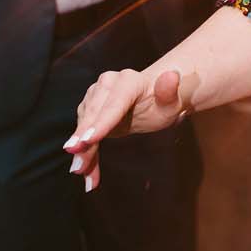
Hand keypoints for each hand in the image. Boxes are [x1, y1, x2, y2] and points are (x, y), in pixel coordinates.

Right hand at [62, 66, 198, 190]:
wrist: (153, 98)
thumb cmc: (164, 101)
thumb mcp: (171, 101)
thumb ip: (169, 90)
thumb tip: (172, 76)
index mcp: (128, 81)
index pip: (113, 104)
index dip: (101, 123)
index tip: (87, 140)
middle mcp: (107, 85)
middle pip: (94, 117)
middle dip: (84, 141)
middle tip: (78, 165)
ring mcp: (95, 96)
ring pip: (85, 128)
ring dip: (83, 153)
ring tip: (82, 173)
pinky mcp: (89, 111)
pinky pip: (85, 136)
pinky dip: (86, 156)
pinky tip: (87, 175)